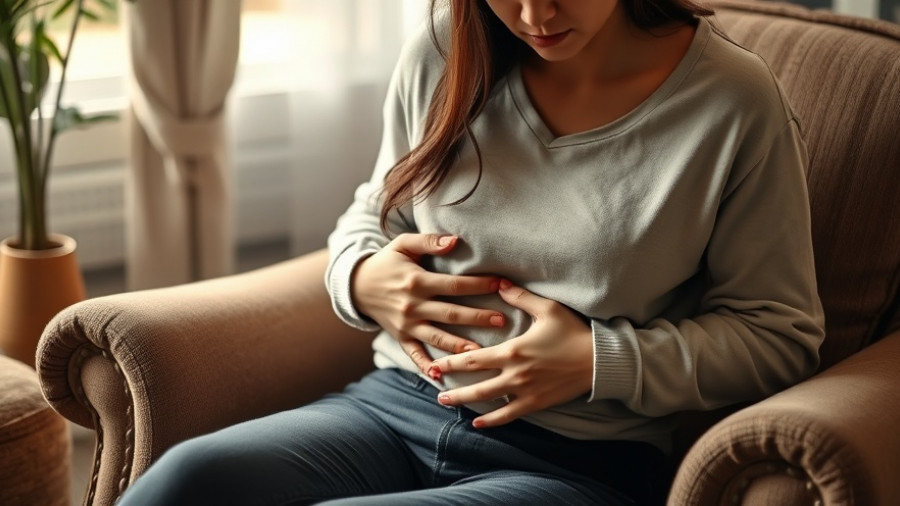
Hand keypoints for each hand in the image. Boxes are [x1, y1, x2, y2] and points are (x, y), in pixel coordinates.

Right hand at [351, 233, 504, 374]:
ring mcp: (406, 324)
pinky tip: (442, 375)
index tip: (501, 284)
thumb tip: (455, 241)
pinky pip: (415, 355)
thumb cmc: (386, 262)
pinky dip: (427, 367)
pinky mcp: (400, 338)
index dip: (478, 285)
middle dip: (478, 317)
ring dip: (460, 345)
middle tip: (502, 320)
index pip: (453, 284)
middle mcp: (412, 305)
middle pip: (451, 314)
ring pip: (438, 337)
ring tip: (482, 351)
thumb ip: (428, 241)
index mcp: (416, 281)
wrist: (356, 285)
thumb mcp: (403, 244)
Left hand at [430, 280, 593, 428]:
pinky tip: (479, 423)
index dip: (451, 361)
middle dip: (452, 385)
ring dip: (465, 402)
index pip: (474, 358)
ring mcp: (525, 391)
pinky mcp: (536, 402)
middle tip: (433, 384)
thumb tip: (500, 282)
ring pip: (488, 401)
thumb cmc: (573, 331)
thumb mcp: (547, 308)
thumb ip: (520, 297)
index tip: (434, 362)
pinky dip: (493, 420)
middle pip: (475, 383)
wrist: (599, 360)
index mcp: (513, 350)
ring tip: (446, 402)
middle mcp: (515, 374)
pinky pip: (510, 415)